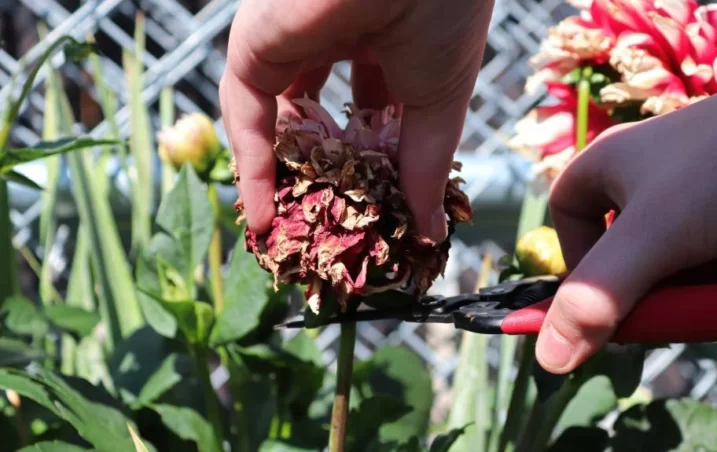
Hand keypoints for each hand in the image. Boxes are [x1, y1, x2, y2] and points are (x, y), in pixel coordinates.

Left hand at [219, 0, 494, 240]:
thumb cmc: (444, 13)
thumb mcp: (439, 103)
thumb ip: (425, 168)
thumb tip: (431, 231)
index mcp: (383, 42)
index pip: (369, 112)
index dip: (371, 162)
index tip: (374, 209)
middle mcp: (332, 38)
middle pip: (317, 119)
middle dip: (322, 174)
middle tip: (324, 228)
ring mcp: (291, 39)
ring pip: (275, 119)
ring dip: (280, 179)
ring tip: (287, 235)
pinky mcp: (255, 44)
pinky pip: (244, 114)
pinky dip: (250, 167)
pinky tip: (261, 216)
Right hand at [536, 44, 716, 373]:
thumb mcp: (653, 236)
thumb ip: (597, 299)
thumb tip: (547, 360)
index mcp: (609, 167)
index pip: (569, 218)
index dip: (580, 266)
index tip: (608, 306)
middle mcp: (652, 180)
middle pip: (630, 257)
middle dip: (662, 289)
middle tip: (686, 308)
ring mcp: (706, 196)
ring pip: (685, 268)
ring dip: (712, 290)